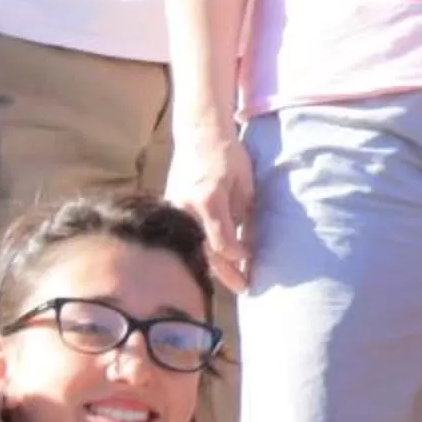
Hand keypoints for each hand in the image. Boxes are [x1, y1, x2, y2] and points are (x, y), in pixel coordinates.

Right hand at [163, 123, 254, 294]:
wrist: (199, 133)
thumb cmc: (229, 156)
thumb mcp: (246, 186)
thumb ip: (245, 216)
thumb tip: (251, 246)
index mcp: (209, 200)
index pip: (222, 243)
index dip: (238, 258)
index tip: (250, 262)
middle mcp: (186, 208)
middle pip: (205, 251)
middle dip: (226, 273)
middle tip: (245, 288)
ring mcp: (174, 208)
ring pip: (193, 246)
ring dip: (213, 265)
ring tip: (232, 280)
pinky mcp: (170, 207)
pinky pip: (185, 235)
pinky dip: (201, 249)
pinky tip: (214, 260)